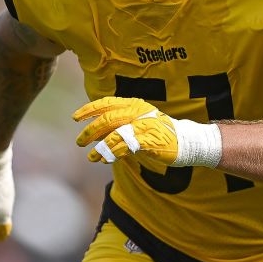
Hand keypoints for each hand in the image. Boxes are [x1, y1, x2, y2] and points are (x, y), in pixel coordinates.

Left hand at [73, 96, 223, 167]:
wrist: (187, 141)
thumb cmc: (158, 134)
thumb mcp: (136, 125)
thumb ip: (117, 127)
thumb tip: (92, 133)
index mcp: (134, 105)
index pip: (107, 103)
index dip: (90, 109)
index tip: (75, 117)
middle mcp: (138, 111)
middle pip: (108, 118)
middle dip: (90, 130)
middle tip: (79, 142)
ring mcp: (144, 125)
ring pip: (114, 132)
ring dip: (99, 146)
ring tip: (91, 157)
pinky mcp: (150, 140)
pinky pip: (126, 145)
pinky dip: (112, 152)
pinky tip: (106, 159)